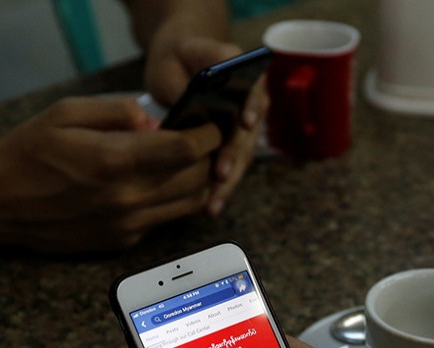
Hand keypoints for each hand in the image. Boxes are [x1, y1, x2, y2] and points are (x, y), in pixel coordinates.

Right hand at [0, 96, 221, 252]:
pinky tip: (157, 184)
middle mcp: (128, 199)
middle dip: (209, 156)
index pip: (187, 149)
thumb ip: (118, 111)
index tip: (211, 123)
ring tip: (188, 163)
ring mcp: (128, 225)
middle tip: (202, 140)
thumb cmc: (28, 152)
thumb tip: (155, 121)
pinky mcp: (123, 241)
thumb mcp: (67, 112)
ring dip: (198, 182)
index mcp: (116, 161)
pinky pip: (165, 220)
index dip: (208, 133)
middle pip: (198, 179)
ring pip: (190, 204)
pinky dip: (173, 201)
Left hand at [144, 35, 269, 214]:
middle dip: (233, 156)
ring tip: (213, 204)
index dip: (251, 108)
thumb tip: (193, 100)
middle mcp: (253, 104)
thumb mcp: (181, 53)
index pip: (253, 92)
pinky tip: (210, 207)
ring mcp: (246, 130)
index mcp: (247, 75)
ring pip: (240, 158)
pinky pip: (230, 169)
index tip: (245, 122)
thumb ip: (192, 74)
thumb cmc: (180, 58)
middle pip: (247, 134)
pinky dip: (220, 189)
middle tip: (220, 175)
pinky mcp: (234, 148)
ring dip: (228, 183)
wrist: (181, 65)